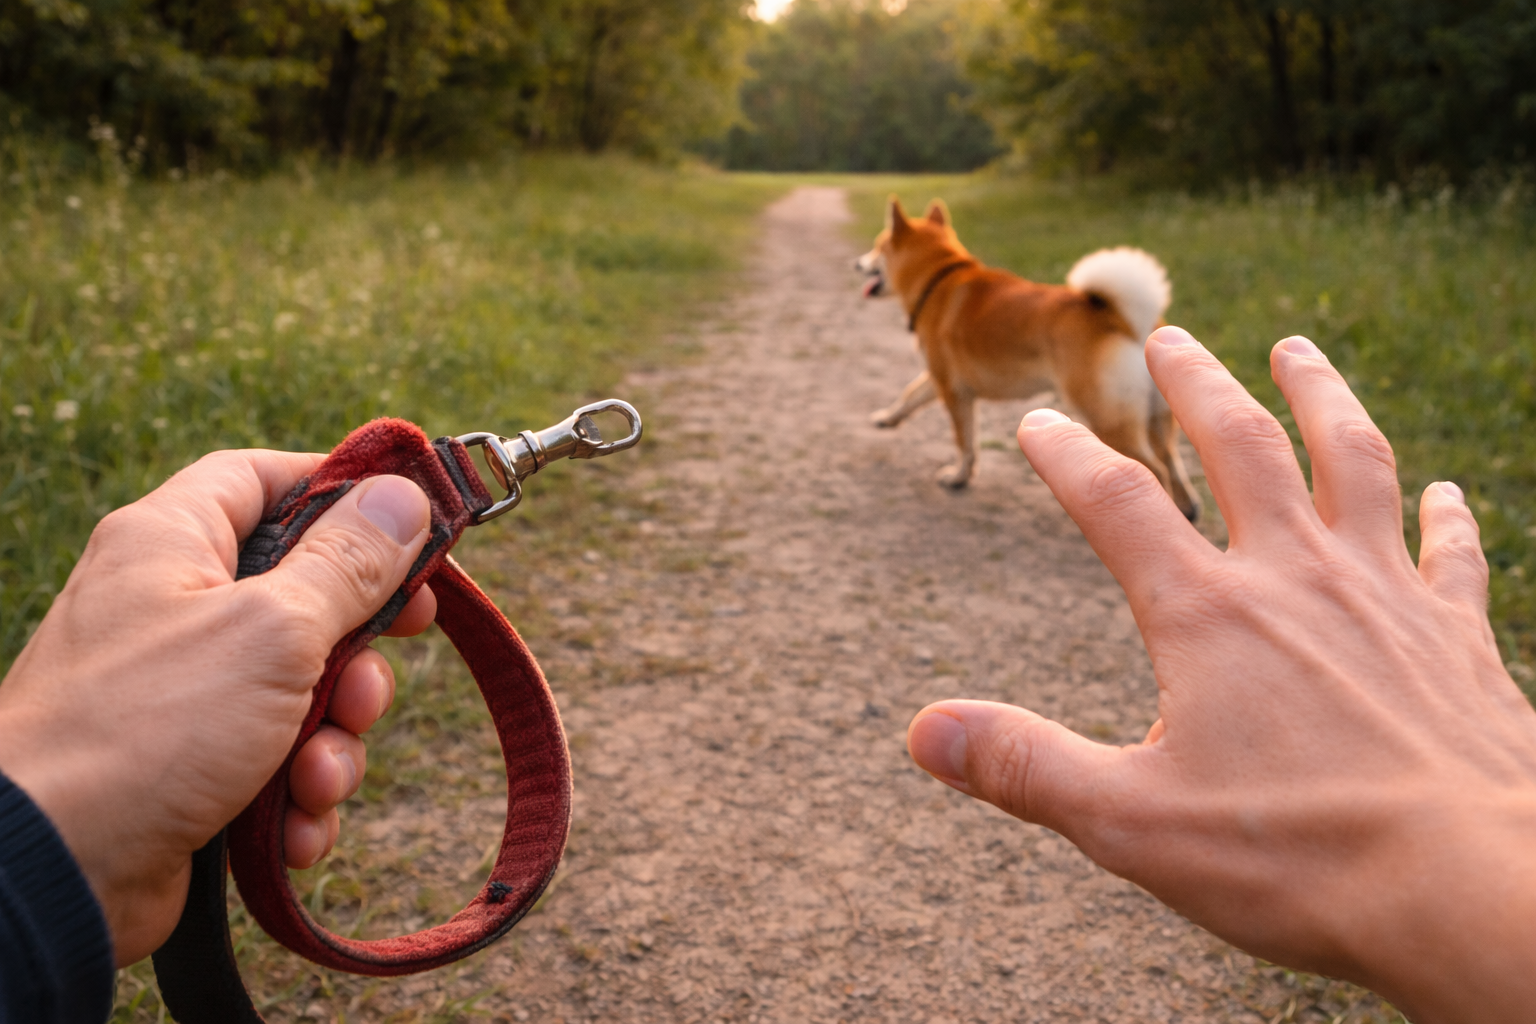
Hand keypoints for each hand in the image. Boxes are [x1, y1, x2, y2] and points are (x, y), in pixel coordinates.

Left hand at [0, 451, 435, 964]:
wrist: (49, 875)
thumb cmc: (146, 729)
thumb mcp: (272, 631)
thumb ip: (348, 563)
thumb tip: (404, 493)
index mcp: (171, 542)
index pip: (262, 478)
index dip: (339, 490)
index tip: (409, 520)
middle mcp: (171, 606)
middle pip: (303, 595)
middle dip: (356, 652)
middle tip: (380, 670)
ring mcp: (179, 692)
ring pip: (302, 690)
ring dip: (332, 739)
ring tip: (314, 778)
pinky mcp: (188, 768)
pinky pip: (276, 762)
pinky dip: (297, 793)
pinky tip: (293, 826)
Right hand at [906, 327, 1535, 1023]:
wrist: (1475, 890)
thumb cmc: (1299, 859)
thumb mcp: (1131, 822)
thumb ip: (1023, 765)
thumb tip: (921, 731)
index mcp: (1208, 615)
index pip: (1117, 506)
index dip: (1068, 458)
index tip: (1039, 427)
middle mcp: (1296, 580)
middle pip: (1242, 446)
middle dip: (1197, 385)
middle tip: (1170, 337)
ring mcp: (1385, 597)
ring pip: (1353, 461)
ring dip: (1321, 397)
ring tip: (1296, 350)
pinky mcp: (1458, 636)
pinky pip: (1452, 553)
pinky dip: (1446, 515)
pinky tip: (1443, 490)